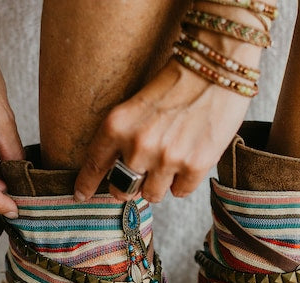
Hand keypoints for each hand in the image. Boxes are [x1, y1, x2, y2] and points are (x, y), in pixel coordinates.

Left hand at [74, 59, 252, 202]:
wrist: (217, 70)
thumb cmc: (177, 83)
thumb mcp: (136, 105)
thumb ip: (124, 136)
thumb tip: (121, 171)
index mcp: (117, 126)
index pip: (94, 165)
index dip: (87, 184)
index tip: (82, 195)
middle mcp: (138, 146)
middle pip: (123, 189)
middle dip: (130, 186)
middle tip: (142, 174)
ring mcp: (167, 159)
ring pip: (152, 195)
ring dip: (158, 185)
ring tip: (170, 163)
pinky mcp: (195, 166)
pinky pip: (180, 192)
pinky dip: (183, 182)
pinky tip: (189, 160)